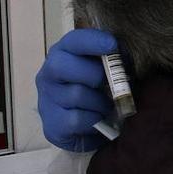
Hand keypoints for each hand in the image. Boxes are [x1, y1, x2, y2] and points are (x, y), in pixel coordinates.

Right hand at [36, 28, 116, 151]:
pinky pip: (77, 119)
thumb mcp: (106, 73)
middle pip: (61, 65)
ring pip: (75, 94)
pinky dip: (94, 119)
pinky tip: (98, 120)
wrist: (87, 132)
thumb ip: (112, 62)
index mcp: (63, 55)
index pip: (72, 41)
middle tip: (108, 84)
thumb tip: (126, 56)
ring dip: (99, 102)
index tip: (112, 45)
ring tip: (106, 106)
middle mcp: (48, 75)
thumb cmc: (98, 95)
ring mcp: (47, 101)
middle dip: (93, 74)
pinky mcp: (52, 125)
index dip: (92, 41)